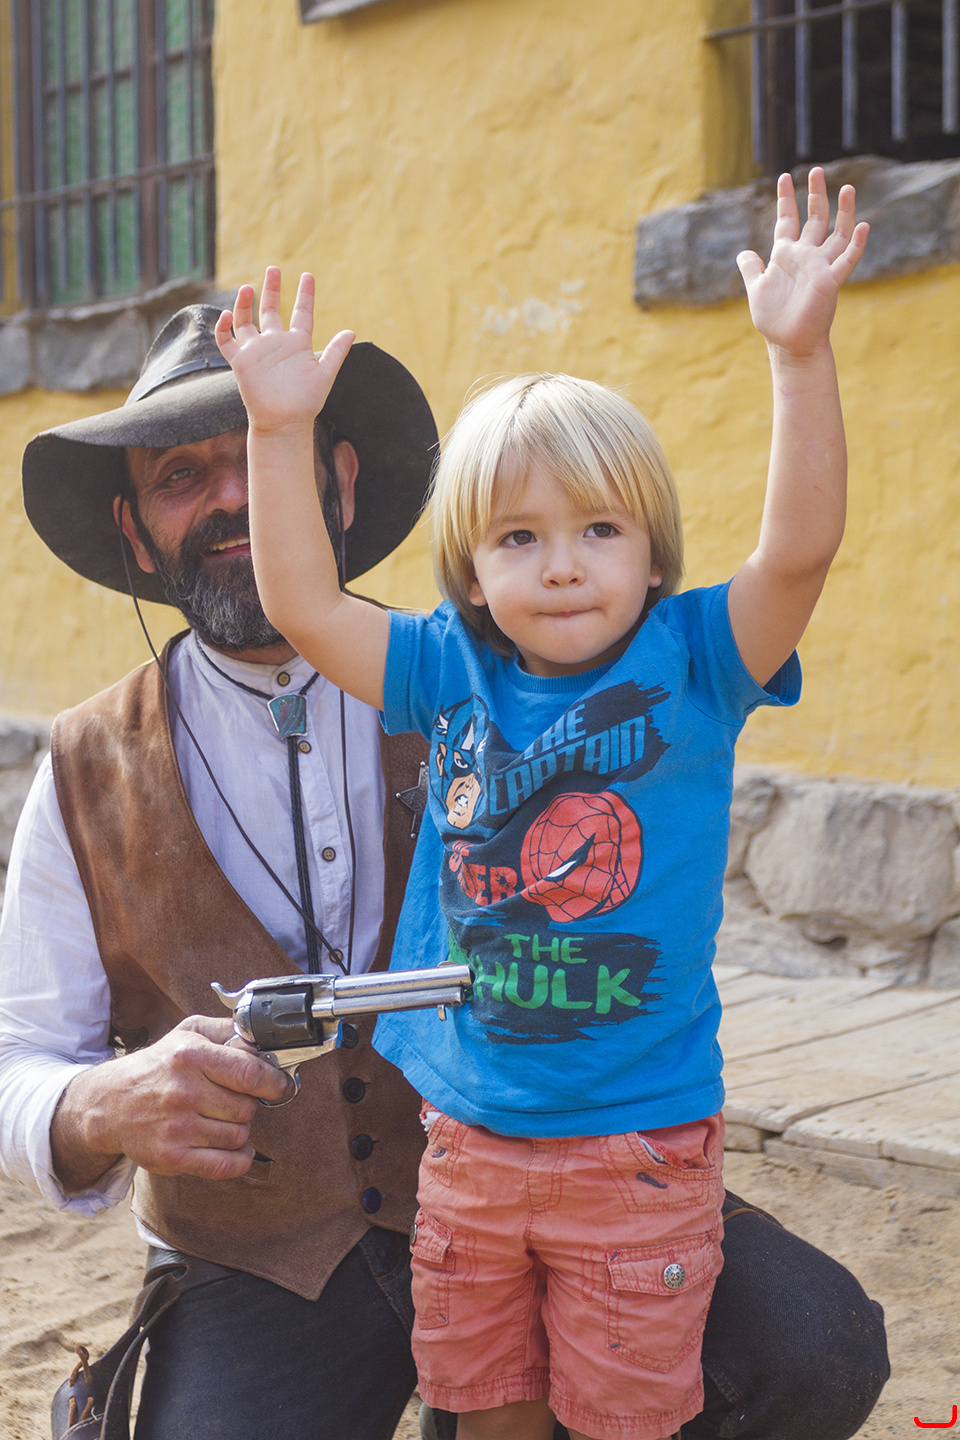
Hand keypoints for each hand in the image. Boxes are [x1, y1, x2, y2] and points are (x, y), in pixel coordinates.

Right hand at [52, 1016, 293, 1188]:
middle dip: (249, 1105)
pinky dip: (239, 1159)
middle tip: (236, 1100)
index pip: (248, 1072)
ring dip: (240, 1129)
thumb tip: (262, 1034)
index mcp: (190, 1056)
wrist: (110, 1103)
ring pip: (238, 1135)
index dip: (274, 1081)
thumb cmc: (158, 1066)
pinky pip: (224, 1165)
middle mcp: (183, 1092)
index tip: (280, 1085)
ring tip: (225, 1119)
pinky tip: (236, 1148)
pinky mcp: (172, 1157)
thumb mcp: (188, 1033)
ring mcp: (176, 1127)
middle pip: (246, 1107)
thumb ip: (226, 1029)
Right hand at [214, 267, 354, 433]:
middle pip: (270, 310)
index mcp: (297, 344)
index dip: (305, 295)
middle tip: (274, 269)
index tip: (308, 276)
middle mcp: (276, 343)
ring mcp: (257, 351)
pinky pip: (227, 340)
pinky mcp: (241, 362)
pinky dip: (223, 327)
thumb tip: (351, 331)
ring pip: (246, 320)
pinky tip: (228, 314)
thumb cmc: (306, 402)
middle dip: (272, 289)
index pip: (301, 313)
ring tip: (248, 287)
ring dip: (245, 303)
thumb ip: (336, 352)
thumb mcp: (325, 374)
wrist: (284, 423)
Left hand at [737, 168, 868, 358]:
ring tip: (846, 188)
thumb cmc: (773, 319)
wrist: (788, 343)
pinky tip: (863, 226)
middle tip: (817, 171)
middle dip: (815, 195)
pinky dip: (856, 245)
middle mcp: (805, 256)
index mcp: (785, 255)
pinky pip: (847, 260)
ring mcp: (820, 267)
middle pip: (813, 218)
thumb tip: (743, 252)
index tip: (783, 177)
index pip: (786, 220)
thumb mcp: (756, 289)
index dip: (785, 199)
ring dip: (843, 211)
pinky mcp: (830, 282)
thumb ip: (751, 269)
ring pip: (837, 233)